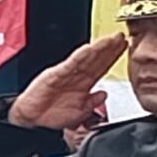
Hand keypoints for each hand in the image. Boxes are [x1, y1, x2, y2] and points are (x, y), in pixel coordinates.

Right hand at [7, 35, 127, 131]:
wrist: (31, 120)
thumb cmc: (51, 115)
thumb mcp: (79, 113)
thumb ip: (93, 103)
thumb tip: (104, 95)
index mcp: (83, 84)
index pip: (102, 67)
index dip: (113, 57)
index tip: (125, 47)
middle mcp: (76, 76)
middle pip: (96, 59)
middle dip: (109, 48)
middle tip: (121, 37)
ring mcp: (66, 74)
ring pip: (86, 59)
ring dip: (98, 49)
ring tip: (110, 39)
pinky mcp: (55, 75)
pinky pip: (70, 65)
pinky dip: (79, 57)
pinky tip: (89, 49)